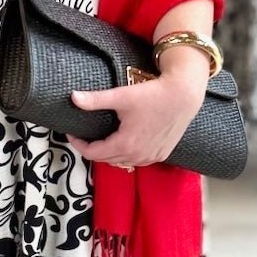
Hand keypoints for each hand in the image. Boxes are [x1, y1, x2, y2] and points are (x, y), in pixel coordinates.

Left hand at [65, 70, 204, 169]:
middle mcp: (138, 156)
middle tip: (85, 134)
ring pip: (122, 161)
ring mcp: (151, 157)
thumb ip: (96, 100)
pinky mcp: (161, 154)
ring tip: (103, 138)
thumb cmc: (153, 95)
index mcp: (125, 144)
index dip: (79, 144)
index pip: (92, 154)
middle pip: (106, 159)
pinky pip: (138, 160)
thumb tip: (73, 97)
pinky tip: (125, 142)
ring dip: (110, 153)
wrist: (183, 96)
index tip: (73, 133)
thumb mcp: (121, 96)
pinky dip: (127, 154)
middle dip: (93, 148)